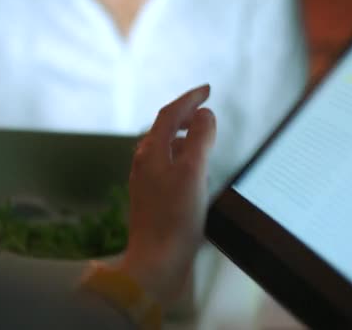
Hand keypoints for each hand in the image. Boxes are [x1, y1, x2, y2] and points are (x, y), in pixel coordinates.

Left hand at [117, 84, 215, 305]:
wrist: (156, 262)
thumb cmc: (174, 219)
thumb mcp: (192, 172)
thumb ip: (200, 139)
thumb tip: (205, 115)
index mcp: (151, 153)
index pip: (169, 114)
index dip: (189, 99)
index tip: (207, 90)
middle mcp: (144, 164)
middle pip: (163, 130)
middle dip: (185, 116)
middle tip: (206, 111)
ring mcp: (146, 183)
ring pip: (165, 150)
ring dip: (184, 138)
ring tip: (203, 138)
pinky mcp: (152, 200)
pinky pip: (167, 169)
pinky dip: (182, 160)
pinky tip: (194, 173)